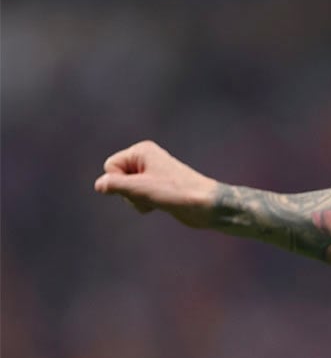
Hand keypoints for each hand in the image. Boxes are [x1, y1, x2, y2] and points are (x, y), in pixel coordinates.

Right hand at [94, 140, 219, 227]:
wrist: (205, 205)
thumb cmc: (177, 193)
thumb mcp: (140, 188)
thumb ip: (115, 185)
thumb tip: (99, 185)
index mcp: (142, 151)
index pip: (110, 166)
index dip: (119, 181)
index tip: (140, 186)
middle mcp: (146, 159)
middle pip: (117, 179)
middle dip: (128, 192)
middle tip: (150, 195)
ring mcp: (152, 174)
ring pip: (126, 190)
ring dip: (136, 200)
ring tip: (156, 201)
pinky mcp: (158, 188)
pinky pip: (137, 197)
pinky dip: (143, 204)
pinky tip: (158, 206)